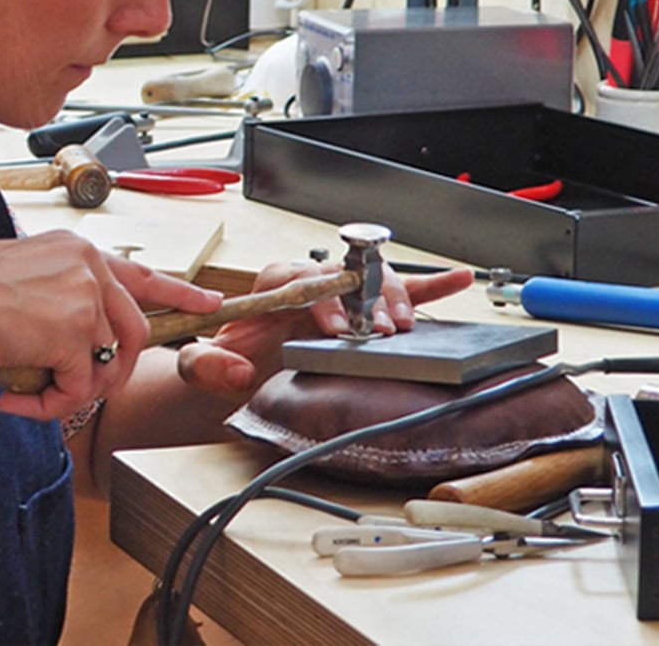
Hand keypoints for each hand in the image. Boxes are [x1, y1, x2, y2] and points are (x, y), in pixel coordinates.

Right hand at [0, 231, 222, 421]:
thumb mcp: (22, 276)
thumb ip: (58, 295)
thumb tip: (76, 339)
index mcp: (75, 249)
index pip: (140, 273)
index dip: (178, 292)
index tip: (206, 302)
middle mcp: (87, 266)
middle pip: (134, 332)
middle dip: (113, 373)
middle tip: (80, 391)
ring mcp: (85, 297)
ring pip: (108, 365)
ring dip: (74, 392)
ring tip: (36, 394)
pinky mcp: (74, 332)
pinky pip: (81, 388)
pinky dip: (51, 404)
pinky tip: (18, 398)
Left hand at [174, 261, 472, 396]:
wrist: (236, 384)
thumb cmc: (223, 370)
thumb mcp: (201, 369)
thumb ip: (204, 365)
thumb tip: (235, 368)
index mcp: (271, 285)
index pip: (298, 276)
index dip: (319, 297)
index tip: (336, 328)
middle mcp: (308, 283)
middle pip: (343, 275)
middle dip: (363, 300)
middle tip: (377, 332)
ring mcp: (338, 297)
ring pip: (372, 282)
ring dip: (391, 300)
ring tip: (402, 328)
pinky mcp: (361, 314)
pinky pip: (398, 293)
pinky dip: (429, 286)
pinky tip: (457, 279)